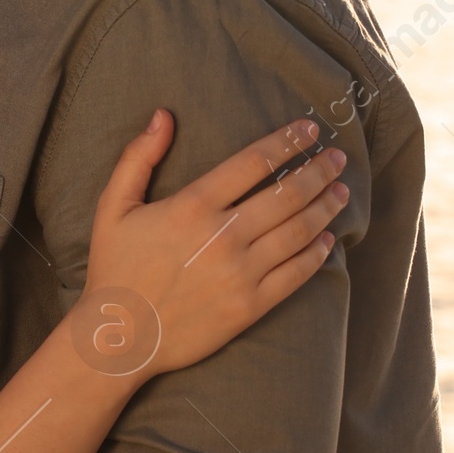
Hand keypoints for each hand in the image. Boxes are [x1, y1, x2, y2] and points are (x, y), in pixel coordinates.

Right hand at [72, 112, 344, 380]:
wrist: (119, 337)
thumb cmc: (115, 269)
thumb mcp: (113, 207)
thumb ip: (137, 158)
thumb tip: (163, 115)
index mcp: (192, 207)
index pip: (254, 162)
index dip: (287, 142)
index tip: (309, 129)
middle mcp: (223, 236)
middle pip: (287, 194)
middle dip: (319, 170)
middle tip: (338, 158)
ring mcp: (241, 274)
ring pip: (299, 231)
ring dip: (326, 207)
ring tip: (340, 191)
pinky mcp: (250, 306)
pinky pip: (296, 275)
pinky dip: (318, 254)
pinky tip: (327, 239)